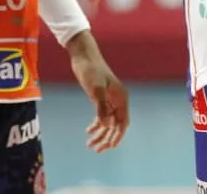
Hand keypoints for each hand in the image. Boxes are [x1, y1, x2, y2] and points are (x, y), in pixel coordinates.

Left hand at [65, 31, 128, 153]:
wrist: (83, 57)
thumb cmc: (91, 70)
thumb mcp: (96, 89)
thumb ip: (101, 107)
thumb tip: (106, 125)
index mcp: (121, 97)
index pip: (123, 121)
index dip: (118, 135)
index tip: (111, 146)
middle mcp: (118, 100)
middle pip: (116, 124)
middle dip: (107, 138)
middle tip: (97, 149)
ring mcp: (109, 99)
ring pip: (108, 122)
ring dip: (101, 134)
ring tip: (90, 145)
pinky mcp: (101, 98)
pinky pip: (102, 116)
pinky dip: (96, 125)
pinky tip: (88, 131)